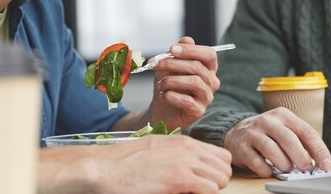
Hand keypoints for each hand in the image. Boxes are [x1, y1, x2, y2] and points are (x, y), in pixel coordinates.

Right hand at [38, 135, 231, 193]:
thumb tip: (189, 165)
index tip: (207, 181)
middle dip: (218, 182)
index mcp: (184, 142)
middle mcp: (188, 149)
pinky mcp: (179, 179)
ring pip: (221, 179)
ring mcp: (185, 162)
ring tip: (195, 193)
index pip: (221, 155)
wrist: (106, 167)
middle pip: (225, 167)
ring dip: (212, 189)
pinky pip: (210, 189)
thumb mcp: (156, 148)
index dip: (217, 171)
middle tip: (202, 191)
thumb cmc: (125, 161)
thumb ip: (176, 153)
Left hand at [146, 36, 219, 129]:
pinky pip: (186, 100)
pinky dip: (170, 96)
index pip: (209, 54)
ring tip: (160, 84)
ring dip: (171, 81)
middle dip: (172, 63)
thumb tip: (186, 40)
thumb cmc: (168, 85)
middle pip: (197, 67)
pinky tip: (163, 95)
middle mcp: (212, 82)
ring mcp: (207, 97)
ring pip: (194, 82)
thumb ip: (178, 53)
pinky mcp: (198, 111)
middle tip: (155, 64)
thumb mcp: (170, 65)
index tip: (172, 49)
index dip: (191, 50)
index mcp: (208, 68)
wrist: (161, 109)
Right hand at [224, 107, 330, 177]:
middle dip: (301, 157)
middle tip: (306, 169)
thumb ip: (302, 143)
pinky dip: (267, 171)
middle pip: (289, 139)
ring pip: (272, 150)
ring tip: (287, 169)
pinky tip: (270, 171)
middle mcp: (268, 121)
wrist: (237, 132)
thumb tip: (320, 163)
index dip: (319, 150)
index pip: (306, 131)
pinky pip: (256, 162)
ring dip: (284, 164)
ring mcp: (253, 133)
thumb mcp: (285, 130)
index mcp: (283, 115)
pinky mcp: (241, 147)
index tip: (327, 166)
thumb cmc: (268, 134)